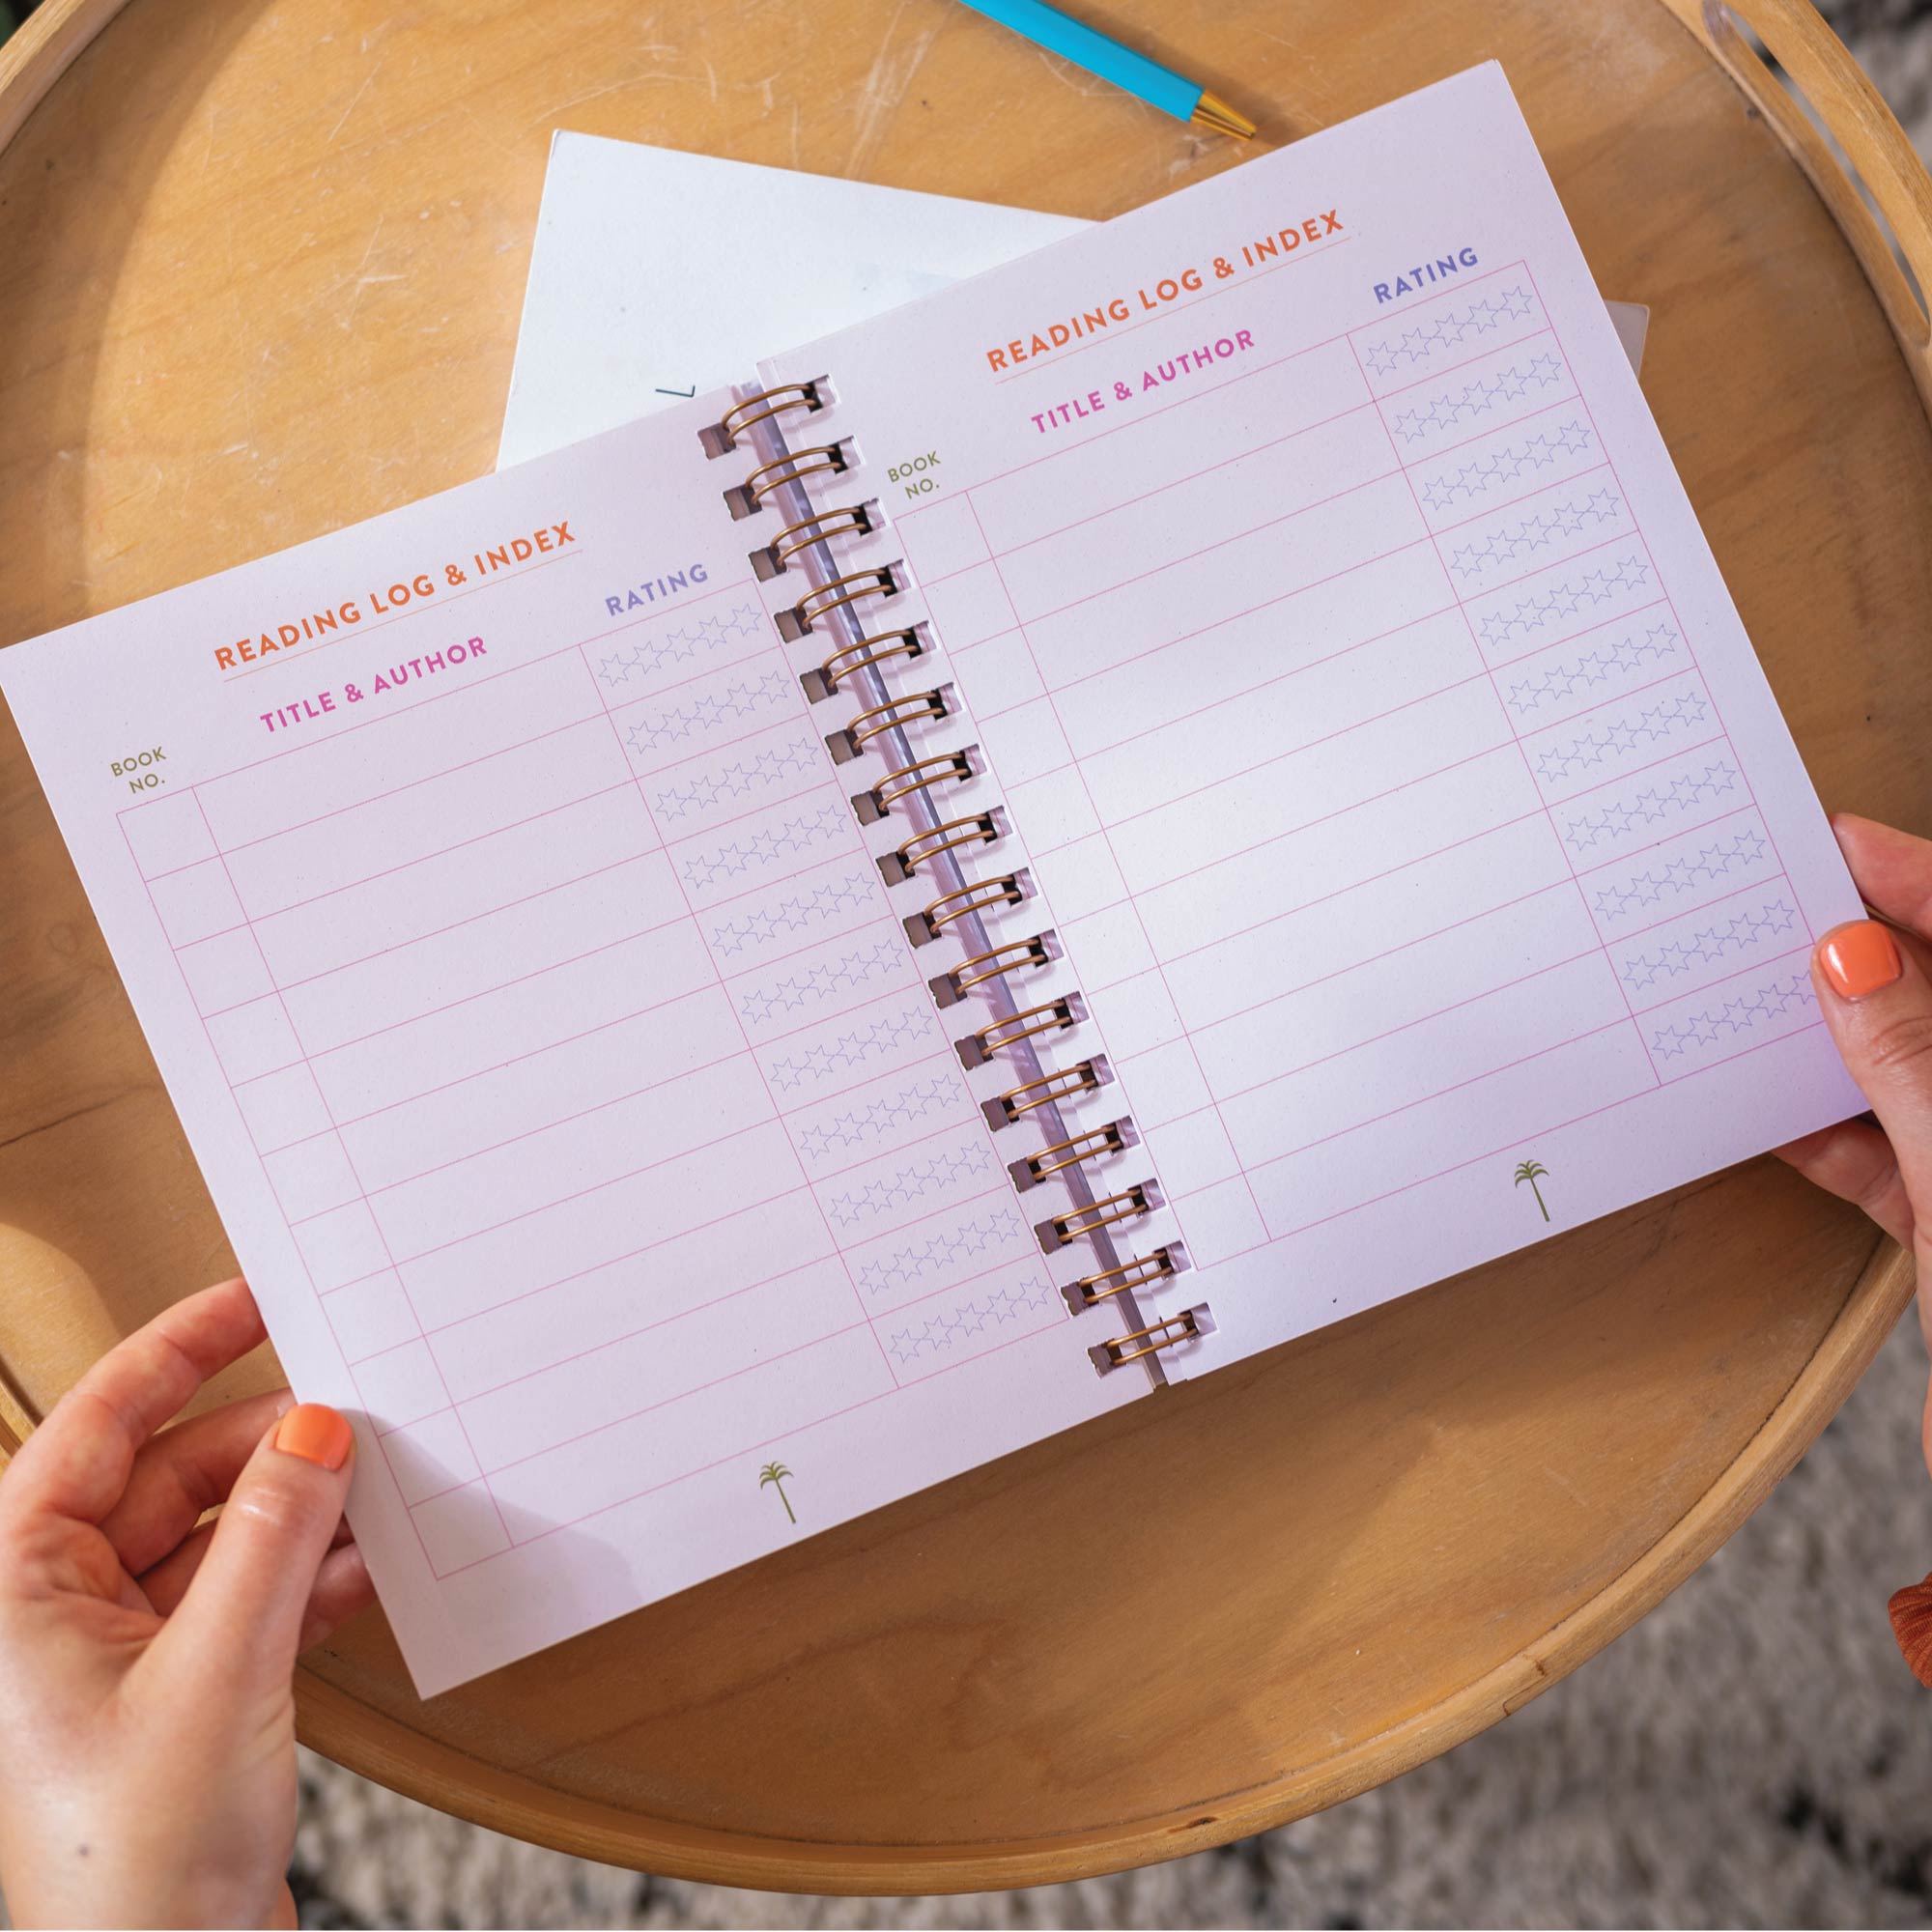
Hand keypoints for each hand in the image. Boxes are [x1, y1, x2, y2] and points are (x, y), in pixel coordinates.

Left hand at [0, 1277, 373, 1927]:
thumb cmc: (130, 1868)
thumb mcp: (219, 1670)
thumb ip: (274, 1534)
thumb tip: (315, 1429)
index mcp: (18, 1587)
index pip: (98, 1426)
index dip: (178, 1350)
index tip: (252, 1300)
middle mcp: (57, 1612)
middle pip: (171, 1478)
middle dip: (267, 1447)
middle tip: (352, 1416)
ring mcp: (118, 1659)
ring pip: (217, 1539)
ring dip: (298, 1517)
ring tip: (374, 1492)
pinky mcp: (177, 1699)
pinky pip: (245, 1601)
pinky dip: (306, 1581)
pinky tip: (364, 1572)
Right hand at [1776, 814, 1931, 1681]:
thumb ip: (1910, 1063)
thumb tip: (1851, 956)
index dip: (1915, 881)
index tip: (1831, 841)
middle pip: (1931, 1007)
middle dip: (1858, 961)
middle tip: (1769, 911)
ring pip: (1909, 1080)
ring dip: (1830, 1050)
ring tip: (1747, 1006)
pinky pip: (1895, 1157)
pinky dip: (1833, 1138)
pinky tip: (1769, 1115)